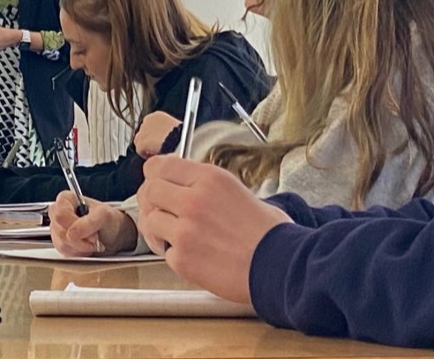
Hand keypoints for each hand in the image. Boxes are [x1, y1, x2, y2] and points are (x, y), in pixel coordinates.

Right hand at [49, 190, 136, 256]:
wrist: (114, 235)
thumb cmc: (109, 220)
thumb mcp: (104, 216)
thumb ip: (89, 222)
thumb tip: (71, 233)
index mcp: (66, 200)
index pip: (59, 214)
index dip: (73, 225)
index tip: (90, 233)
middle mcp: (59, 213)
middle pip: (59, 230)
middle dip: (79, 239)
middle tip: (94, 239)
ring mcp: (58, 229)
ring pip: (61, 243)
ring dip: (80, 247)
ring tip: (92, 243)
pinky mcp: (61, 243)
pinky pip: (64, 252)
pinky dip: (78, 253)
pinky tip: (87, 248)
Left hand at [134, 111, 182, 157]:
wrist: (181, 143)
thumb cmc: (183, 137)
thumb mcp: (176, 129)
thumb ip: (168, 131)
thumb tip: (168, 137)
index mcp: (158, 115)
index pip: (150, 125)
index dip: (154, 135)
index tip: (159, 141)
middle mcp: (148, 120)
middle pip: (143, 132)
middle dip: (149, 140)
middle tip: (157, 148)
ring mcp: (143, 131)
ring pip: (140, 141)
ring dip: (146, 148)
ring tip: (157, 153)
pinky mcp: (141, 142)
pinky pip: (140, 151)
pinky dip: (145, 154)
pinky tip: (155, 156)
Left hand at [137, 156, 291, 303]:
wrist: (284, 269)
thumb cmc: (272, 236)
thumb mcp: (242, 193)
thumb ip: (209, 187)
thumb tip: (188, 185)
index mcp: (210, 179)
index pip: (161, 165)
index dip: (155, 173)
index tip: (155, 180)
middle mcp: (194, 200)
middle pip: (149, 189)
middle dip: (152, 200)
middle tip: (160, 209)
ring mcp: (185, 230)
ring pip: (150, 220)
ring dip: (158, 228)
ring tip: (173, 235)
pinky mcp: (182, 258)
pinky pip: (163, 251)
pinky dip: (172, 254)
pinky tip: (189, 254)